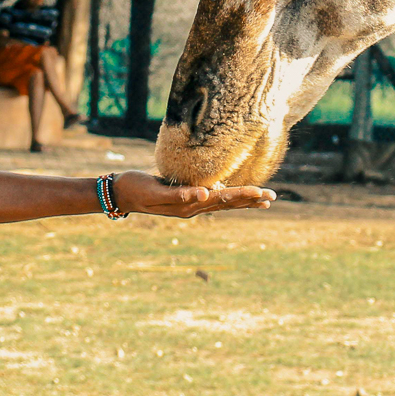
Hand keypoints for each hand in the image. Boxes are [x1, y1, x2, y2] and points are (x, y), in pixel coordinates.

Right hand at [111, 171, 275, 217]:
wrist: (121, 193)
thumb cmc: (137, 188)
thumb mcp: (157, 192)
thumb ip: (180, 194)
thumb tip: (203, 195)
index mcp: (190, 205)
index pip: (223, 199)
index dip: (244, 195)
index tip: (262, 193)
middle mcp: (193, 207)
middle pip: (228, 203)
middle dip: (251, 200)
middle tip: (273, 197)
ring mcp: (190, 205)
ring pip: (223, 203)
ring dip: (244, 200)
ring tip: (263, 200)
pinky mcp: (185, 198)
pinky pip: (213, 199)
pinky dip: (228, 197)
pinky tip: (235, 196)